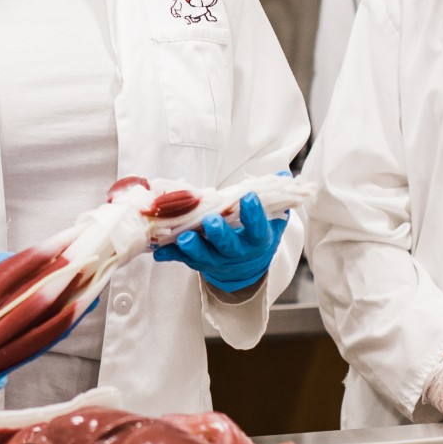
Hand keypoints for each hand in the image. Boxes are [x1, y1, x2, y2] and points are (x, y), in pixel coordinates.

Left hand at [153, 190, 281, 296]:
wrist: (246, 266)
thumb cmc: (256, 235)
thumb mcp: (271, 220)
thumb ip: (275, 199)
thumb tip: (283, 176)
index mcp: (257, 240)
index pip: (258, 228)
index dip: (254, 214)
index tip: (248, 197)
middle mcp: (237, 253)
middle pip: (228, 245)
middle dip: (219, 234)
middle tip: (211, 221)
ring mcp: (217, 260)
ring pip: (204, 256)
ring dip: (192, 247)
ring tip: (184, 238)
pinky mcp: (198, 263)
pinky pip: (183, 260)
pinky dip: (170, 255)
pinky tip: (159, 251)